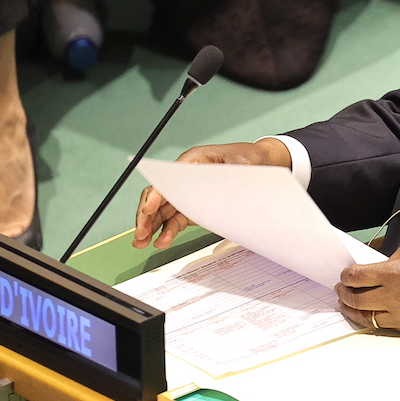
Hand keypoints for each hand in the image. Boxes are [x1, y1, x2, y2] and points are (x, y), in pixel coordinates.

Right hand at [132, 138, 291, 248]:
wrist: (259, 162)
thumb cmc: (249, 158)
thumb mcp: (243, 164)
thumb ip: (230, 176)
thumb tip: (220, 192)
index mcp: (194, 159)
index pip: (168, 178)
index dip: (156, 194)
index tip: (148, 209)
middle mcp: (185, 176)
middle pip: (159, 195)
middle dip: (146, 215)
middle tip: (140, 233)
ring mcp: (188, 192)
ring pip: (163, 210)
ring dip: (150, 226)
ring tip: (141, 242)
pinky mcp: (194, 205)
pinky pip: (176, 219)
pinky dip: (166, 230)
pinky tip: (160, 241)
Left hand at [335, 242, 399, 334]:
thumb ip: (390, 262)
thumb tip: (376, 271)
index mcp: (392, 273)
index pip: (355, 277)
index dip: (345, 275)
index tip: (345, 275)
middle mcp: (393, 296)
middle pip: (355, 299)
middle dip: (344, 293)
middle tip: (342, 289)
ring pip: (366, 317)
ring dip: (354, 310)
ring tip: (349, 304)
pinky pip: (385, 325)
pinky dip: (375, 318)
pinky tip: (372, 312)